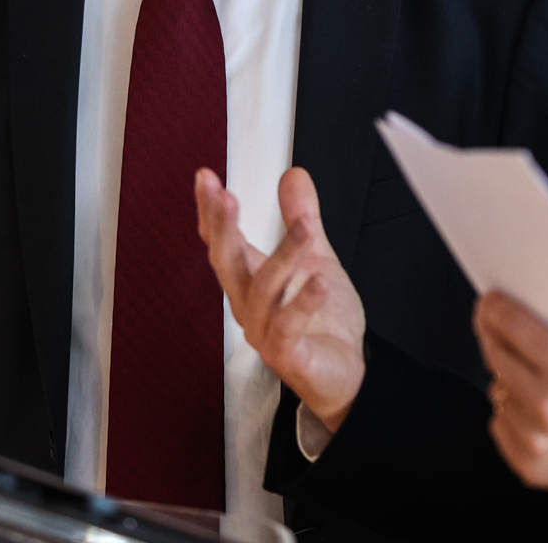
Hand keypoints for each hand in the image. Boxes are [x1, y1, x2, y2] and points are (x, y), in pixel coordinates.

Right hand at [195, 167, 365, 432]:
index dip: (210, 212)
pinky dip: (302, 303)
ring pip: (262, 291)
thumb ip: (301, 218)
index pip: (221, 243)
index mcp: (250, 280)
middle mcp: (248, 305)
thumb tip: (293, 174)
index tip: (205, 177)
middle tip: (226, 196)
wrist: (342, 373)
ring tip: (306, 228)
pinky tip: (320, 281)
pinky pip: (287, 328)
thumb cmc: (321, 319)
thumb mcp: (316, 257)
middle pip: (226, 264)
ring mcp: (264, 332)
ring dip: (283, 256)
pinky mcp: (288, 355)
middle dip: (223, 229)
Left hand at [474, 291, 547, 497]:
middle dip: (494, 336)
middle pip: (497, 355)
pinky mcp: (528, 464)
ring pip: (497, 388)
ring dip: (506, 377)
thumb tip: (517, 307)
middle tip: (493, 325)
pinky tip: (530, 407)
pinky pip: (500, 421)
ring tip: (526, 373)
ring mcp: (535, 440)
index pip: (515, 326)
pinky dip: (511, 411)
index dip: (496, 308)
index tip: (489, 301)